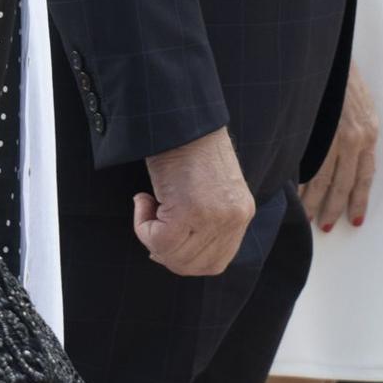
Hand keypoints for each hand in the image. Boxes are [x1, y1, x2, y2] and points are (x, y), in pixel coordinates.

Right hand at [135, 126, 254, 276]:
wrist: (180, 115)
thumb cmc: (186, 143)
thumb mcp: (207, 186)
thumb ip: (204, 218)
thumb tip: (170, 248)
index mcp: (241, 213)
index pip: (216, 262)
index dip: (184, 259)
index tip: (162, 239)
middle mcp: (233, 219)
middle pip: (195, 267)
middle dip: (165, 252)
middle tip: (150, 223)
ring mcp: (214, 217)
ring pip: (174, 257)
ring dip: (152, 236)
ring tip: (147, 203)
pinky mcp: (190, 211)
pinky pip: (158, 240)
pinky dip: (142, 225)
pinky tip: (142, 198)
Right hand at [299, 64, 376, 232]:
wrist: (327, 51)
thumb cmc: (338, 75)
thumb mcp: (355, 102)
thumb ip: (352, 127)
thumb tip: (339, 151)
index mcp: (370, 131)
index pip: (366, 175)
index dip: (359, 199)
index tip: (353, 219)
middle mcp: (359, 136)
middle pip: (347, 183)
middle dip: (336, 207)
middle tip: (325, 226)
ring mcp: (340, 134)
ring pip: (328, 179)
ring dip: (318, 201)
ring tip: (309, 217)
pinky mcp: (321, 130)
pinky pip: (312, 165)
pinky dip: (304, 183)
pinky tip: (296, 194)